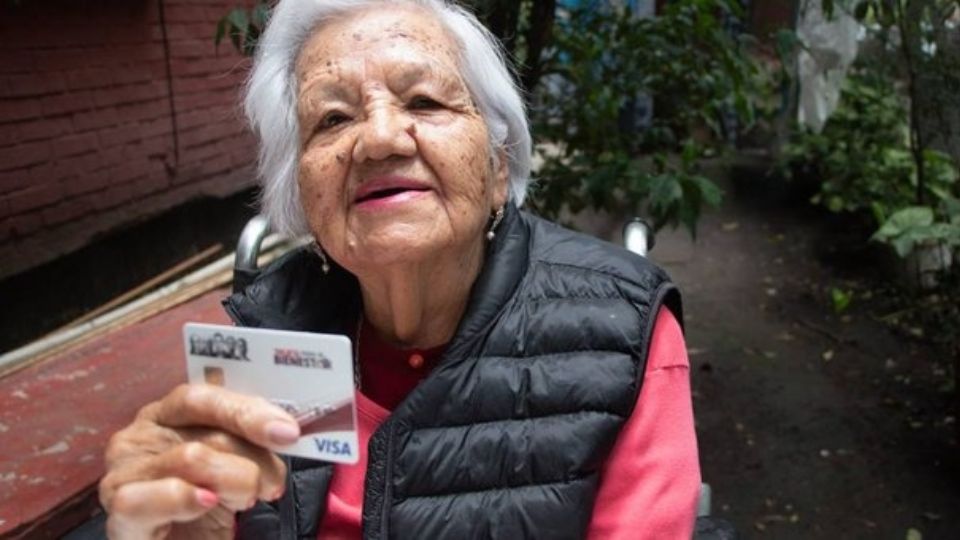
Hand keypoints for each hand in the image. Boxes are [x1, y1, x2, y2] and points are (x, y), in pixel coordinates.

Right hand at [99, 384, 300, 538]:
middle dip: (254, 458)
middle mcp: (140, 437)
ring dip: (233, 481)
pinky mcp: (119, 513)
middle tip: (272, 482)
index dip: (248, 412)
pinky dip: (182, 499)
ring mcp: (123, 473)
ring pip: (189, 459)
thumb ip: (250, 440)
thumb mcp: (233, 463)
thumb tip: (284, 429)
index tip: (287, 432)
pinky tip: (206, 503)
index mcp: (167, 415)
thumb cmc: (209, 504)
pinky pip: (145, 498)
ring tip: (245, 500)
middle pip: (207, 432)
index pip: (202, 397)